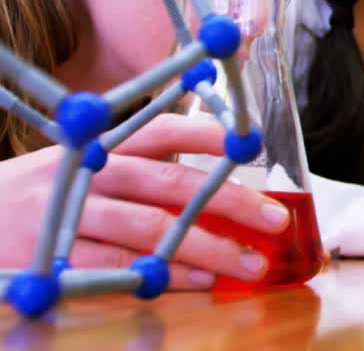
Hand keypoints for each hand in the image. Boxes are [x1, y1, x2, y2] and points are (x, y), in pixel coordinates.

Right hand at [0, 114, 291, 289]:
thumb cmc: (40, 194)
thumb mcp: (81, 162)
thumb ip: (139, 161)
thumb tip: (212, 170)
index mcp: (102, 144)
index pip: (164, 129)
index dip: (213, 136)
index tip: (255, 148)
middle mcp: (90, 173)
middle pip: (171, 183)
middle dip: (230, 201)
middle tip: (276, 220)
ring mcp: (72, 214)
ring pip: (152, 228)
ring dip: (208, 247)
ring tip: (250, 262)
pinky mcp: (56, 256)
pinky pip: (120, 266)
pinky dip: (163, 273)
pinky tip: (199, 281)